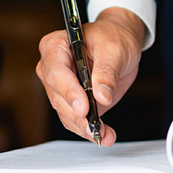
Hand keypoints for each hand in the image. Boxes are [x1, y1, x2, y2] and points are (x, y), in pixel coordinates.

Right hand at [36, 7, 145, 145]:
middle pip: (58, 97)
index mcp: (55, 46)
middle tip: (96, 127)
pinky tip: (104, 135)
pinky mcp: (72, 101)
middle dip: (77, 115)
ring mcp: (60, 87)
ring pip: (65, 113)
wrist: (120, 42)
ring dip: (84, 127)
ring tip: (104, 134)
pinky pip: (75, 119)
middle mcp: (51, 68)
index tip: (84, 107)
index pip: (56, 73)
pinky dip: (89, 129)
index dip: (69, 92)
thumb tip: (101, 96)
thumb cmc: (113, 37)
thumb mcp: (114, 49)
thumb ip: (107, 72)